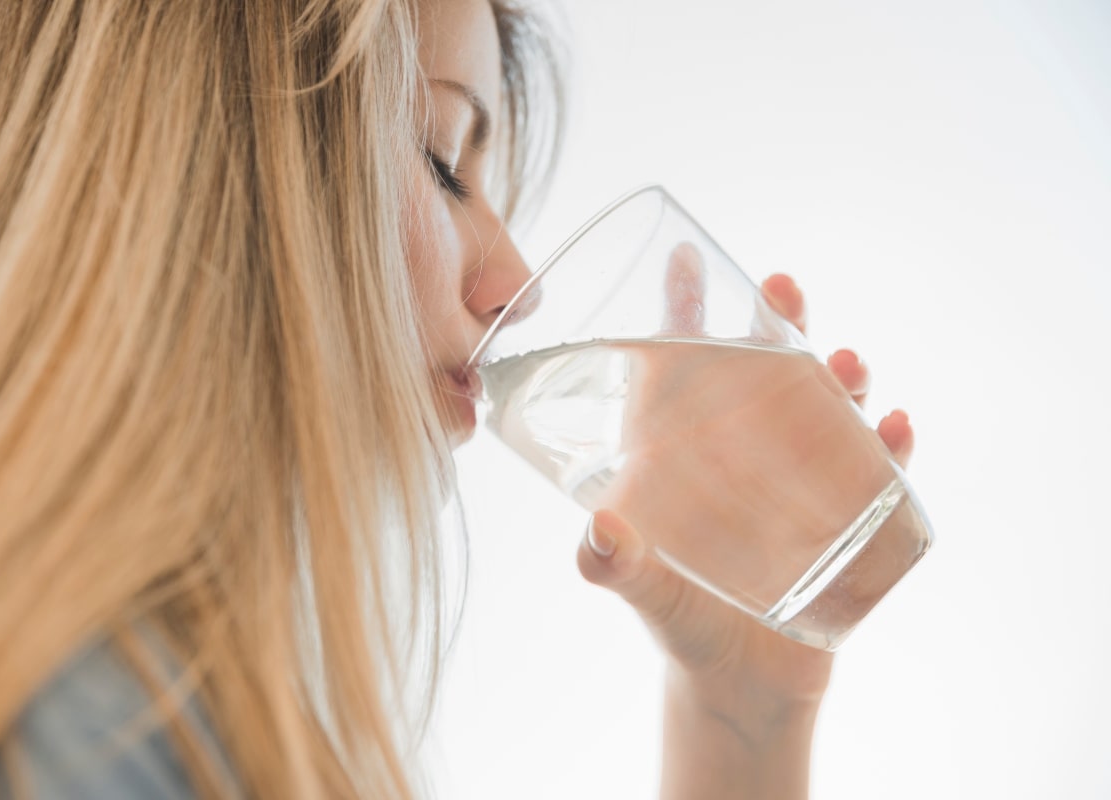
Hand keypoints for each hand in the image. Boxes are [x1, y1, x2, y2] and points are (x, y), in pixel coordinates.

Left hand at [575, 267, 914, 724]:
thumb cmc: (680, 623)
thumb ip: (614, 567)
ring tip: (849, 365)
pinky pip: (875, 472)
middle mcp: (741, 454)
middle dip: (778, 323)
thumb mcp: (643, 591)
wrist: (739, 684)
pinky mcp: (843, 518)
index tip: (688, 258)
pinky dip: (891, 447)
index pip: (680, 367)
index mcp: (682, 454)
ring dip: (841, 378)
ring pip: (824, 409)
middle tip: (785, 291)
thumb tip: (597, 532)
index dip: (682, 310)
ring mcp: (796, 481)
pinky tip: (898, 428)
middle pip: (763, 370)